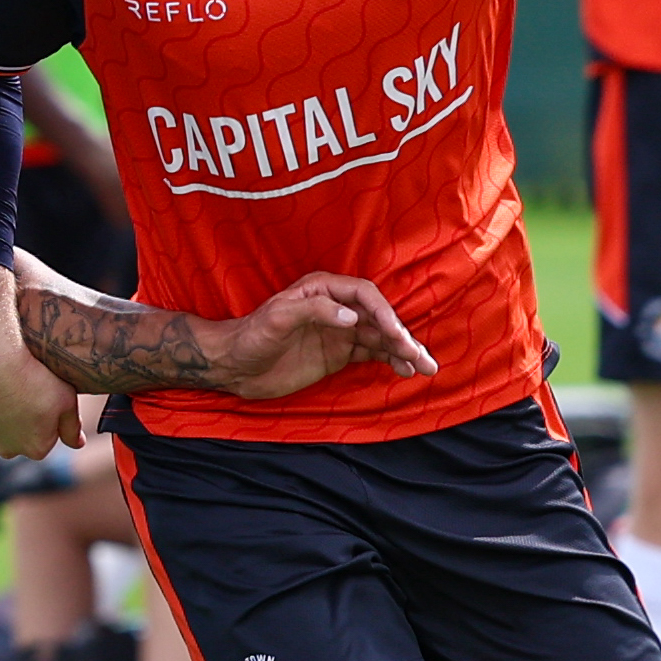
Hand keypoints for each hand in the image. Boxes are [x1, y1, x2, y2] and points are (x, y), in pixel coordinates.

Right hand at [0, 342, 80, 459]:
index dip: (44, 418)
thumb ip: (72, 425)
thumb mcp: (66, 398)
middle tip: (20, 391)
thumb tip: (78, 444)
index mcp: (37, 448)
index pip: (44, 439)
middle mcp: (8, 452)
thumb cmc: (33, 377)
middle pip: (16, 440)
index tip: (41, 397)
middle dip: (19, 422)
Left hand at [198, 271, 440, 401]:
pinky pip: (372, 354)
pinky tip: (407, 371)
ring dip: (403, 351)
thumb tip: (353, 317)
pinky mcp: (338, 353)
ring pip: (380, 338)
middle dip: (402, 335)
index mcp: (322, 289)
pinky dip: (391, 361)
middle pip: (378, 317)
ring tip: (425, 368)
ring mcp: (339, 331)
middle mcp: (336, 306)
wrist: (235, 365)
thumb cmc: (251, 336)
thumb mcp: (277, 319)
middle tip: (419, 355)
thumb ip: (314, 312)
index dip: (383, 313)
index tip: (396, 335)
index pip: (364, 295)